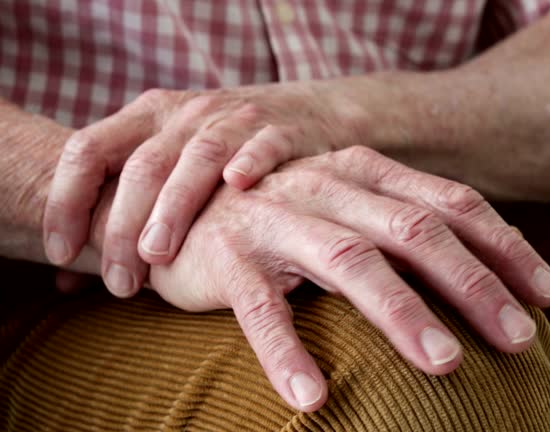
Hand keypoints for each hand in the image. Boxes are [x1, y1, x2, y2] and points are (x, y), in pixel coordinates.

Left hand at [43, 82, 363, 296]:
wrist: (306, 113)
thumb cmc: (227, 153)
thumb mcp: (170, 164)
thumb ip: (122, 215)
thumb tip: (65, 281)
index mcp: (149, 116)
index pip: (88, 149)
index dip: (66, 200)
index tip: (62, 253)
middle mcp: (188, 114)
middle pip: (143, 165)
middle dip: (124, 224)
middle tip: (120, 280)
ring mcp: (236, 119)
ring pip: (199, 157)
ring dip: (176, 205)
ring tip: (159, 253)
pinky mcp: (282, 131)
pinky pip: (263, 145)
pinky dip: (250, 163)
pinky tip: (236, 187)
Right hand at [98, 146, 549, 411]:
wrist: (180, 201)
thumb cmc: (284, 217)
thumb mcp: (349, 208)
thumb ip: (405, 226)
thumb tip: (485, 271)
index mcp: (367, 172)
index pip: (453, 204)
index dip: (505, 248)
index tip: (548, 296)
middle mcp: (330, 186)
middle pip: (416, 231)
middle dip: (473, 285)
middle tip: (519, 339)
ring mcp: (279, 218)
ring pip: (351, 261)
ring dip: (401, 313)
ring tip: (446, 364)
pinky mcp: (230, 257)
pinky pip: (262, 308)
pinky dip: (287, 352)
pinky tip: (313, 399)